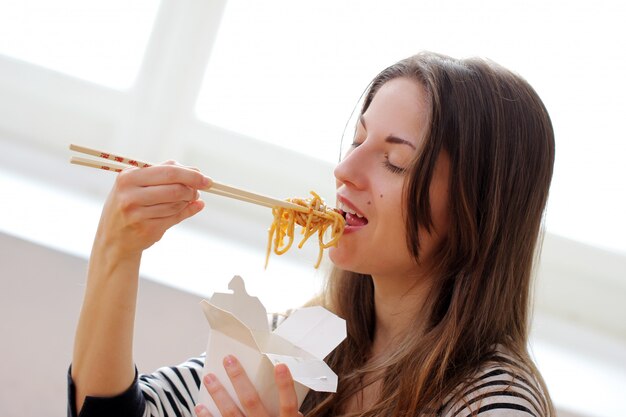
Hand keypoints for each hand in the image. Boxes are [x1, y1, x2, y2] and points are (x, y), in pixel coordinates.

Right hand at [94, 160, 209, 258]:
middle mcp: (130, 195)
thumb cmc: (130, 204)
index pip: (169, 172)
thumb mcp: (138, 184)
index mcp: (129, 177)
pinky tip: (183, 210)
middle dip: (192, 190)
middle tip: (197, 192)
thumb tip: (197, 172)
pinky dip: (183, 212)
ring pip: (177, 204)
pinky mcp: (147, 229)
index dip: (192, 175)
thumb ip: (165, 174)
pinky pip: (174, 218)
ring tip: (184, 201)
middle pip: (176, 188)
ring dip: (186, 202)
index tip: (206, 180)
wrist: (113, 238)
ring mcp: (137, 214)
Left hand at [195, 355, 302, 416]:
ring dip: (218, 394)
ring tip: (208, 377)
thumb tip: (288, 397)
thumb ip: (290, 416)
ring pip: (231, 414)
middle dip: (239, 379)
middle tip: (228, 360)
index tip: (280, 366)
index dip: (284, 385)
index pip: (287, 404)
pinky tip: (200, 406)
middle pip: (252, 401)